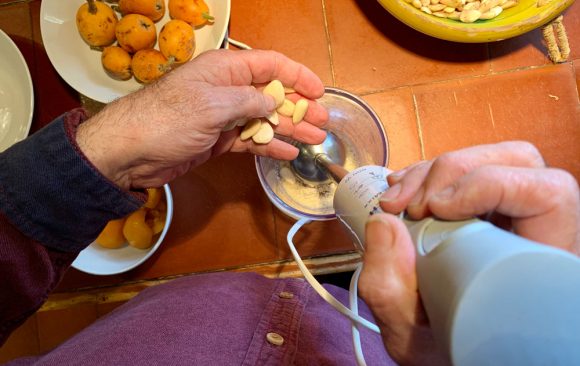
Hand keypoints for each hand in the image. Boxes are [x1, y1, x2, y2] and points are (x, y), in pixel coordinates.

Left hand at [76, 49, 328, 189]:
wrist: (131, 153)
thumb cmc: (168, 120)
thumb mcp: (212, 105)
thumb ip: (247, 100)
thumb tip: (272, 101)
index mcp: (226, 69)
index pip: (270, 64)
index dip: (297, 76)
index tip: (318, 92)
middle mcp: (228, 89)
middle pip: (271, 93)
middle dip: (298, 106)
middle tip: (322, 122)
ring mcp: (224, 116)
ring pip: (264, 119)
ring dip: (289, 128)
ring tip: (315, 139)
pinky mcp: (218, 140)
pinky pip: (250, 140)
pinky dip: (269, 146)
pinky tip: (288, 152)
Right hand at [359, 141, 579, 364]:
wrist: (443, 349)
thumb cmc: (442, 348)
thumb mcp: (410, 333)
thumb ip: (389, 288)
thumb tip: (382, 222)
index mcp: (541, 261)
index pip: (546, 193)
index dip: (489, 185)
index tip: (435, 210)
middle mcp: (533, 230)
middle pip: (515, 161)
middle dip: (452, 170)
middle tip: (410, 205)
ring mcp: (509, 215)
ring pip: (486, 158)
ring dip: (431, 172)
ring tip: (395, 202)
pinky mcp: (481, 209)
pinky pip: (460, 172)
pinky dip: (424, 175)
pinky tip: (399, 194)